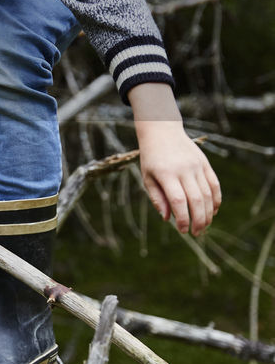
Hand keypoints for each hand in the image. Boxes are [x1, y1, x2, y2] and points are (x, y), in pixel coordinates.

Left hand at [129, 83, 220, 234]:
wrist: (162, 130)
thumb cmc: (151, 157)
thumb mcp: (147, 177)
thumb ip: (157, 198)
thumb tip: (168, 218)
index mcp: (166, 174)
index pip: (178, 201)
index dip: (183, 219)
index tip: (183, 231)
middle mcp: (184, 170)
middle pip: (196, 200)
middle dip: (199, 220)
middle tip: (196, 233)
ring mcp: (197, 166)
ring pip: (208, 194)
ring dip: (208, 213)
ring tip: (204, 226)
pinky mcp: (205, 163)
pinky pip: (214, 184)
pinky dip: (216, 200)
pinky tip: (213, 211)